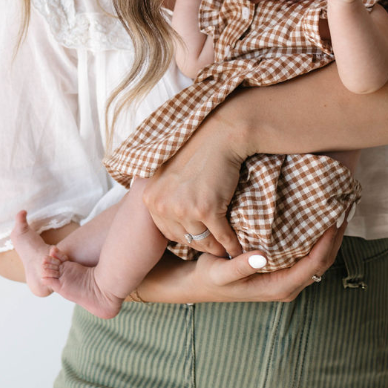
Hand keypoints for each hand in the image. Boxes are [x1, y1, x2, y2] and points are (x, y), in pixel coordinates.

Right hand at [139, 223, 347, 302]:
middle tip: (345, 204)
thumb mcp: (220, 272)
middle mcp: (289, 285)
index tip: (337, 216)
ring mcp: (287, 277)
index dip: (329, 241)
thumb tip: (262, 256)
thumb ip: (240, 266)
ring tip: (337, 206)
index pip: (315, 263)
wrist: (199, 284)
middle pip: (324, 260)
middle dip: (336, 234)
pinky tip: (318, 215)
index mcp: (280, 287)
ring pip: (318, 256)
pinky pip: (307, 252)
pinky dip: (317, 235)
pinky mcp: (283, 268)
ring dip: (329, 234)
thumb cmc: (210, 278)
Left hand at [142, 110, 245, 258]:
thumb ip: (163, 196)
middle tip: (214, 248)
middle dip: (200, 245)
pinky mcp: (206, 210)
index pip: (166, 232)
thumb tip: (169, 216)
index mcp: (150, 198)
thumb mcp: (166, 174)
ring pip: (203, 241)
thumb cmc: (197, 152)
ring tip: (226, 250)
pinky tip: (237, 248)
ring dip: (216, 248)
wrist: (219, 137)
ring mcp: (184, 209)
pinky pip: (221, 236)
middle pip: (183, 239)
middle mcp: (163, 206)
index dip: (185, 237)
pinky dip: (231, 245)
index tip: (198, 238)